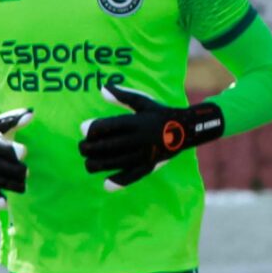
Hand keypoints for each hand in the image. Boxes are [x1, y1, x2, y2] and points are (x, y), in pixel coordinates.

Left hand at [79, 84, 224, 189]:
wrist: (189, 128)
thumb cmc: (160, 113)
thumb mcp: (143, 102)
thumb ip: (122, 96)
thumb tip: (102, 89)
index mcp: (136, 122)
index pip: (105, 127)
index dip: (90, 129)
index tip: (84, 129)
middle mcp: (139, 139)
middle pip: (105, 146)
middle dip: (87, 147)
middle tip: (82, 147)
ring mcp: (144, 154)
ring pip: (113, 163)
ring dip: (95, 164)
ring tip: (89, 161)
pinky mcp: (150, 166)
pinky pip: (132, 176)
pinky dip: (118, 181)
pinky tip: (106, 184)